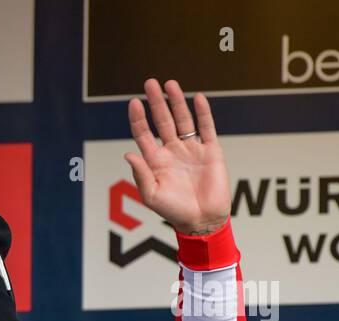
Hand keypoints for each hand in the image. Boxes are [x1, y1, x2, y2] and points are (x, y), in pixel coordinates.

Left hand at [124, 78, 229, 234]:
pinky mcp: (210, 151)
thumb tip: (128, 154)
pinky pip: (206, 128)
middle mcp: (172, 152)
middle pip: (162, 121)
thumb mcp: (151, 195)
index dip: (139, 118)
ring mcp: (191, 150)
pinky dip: (202, 113)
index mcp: (155, 161)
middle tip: (150, 83)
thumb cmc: (173, 211)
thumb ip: (141, 174)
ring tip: (169, 84)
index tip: (134, 102)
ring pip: (183, 120)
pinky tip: (197, 98)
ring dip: (176, 102)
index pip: (144, 134)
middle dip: (156, 102)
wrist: (202, 220)